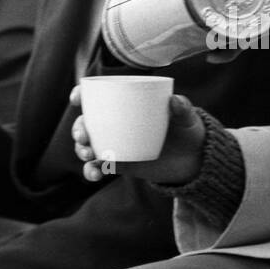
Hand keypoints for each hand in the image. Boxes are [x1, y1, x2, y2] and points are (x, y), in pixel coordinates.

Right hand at [70, 89, 205, 185]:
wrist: (193, 161)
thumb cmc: (189, 132)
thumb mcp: (188, 119)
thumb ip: (184, 109)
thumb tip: (175, 101)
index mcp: (128, 104)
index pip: (99, 96)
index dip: (82, 95)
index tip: (76, 98)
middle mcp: (116, 123)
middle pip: (87, 122)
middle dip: (78, 128)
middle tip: (83, 136)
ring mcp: (115, 144)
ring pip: (88, 145)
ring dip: (81, 149)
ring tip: (88, 155)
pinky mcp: (118, 164)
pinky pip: (98, 166)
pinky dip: (92, 170)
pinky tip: (95, 173)